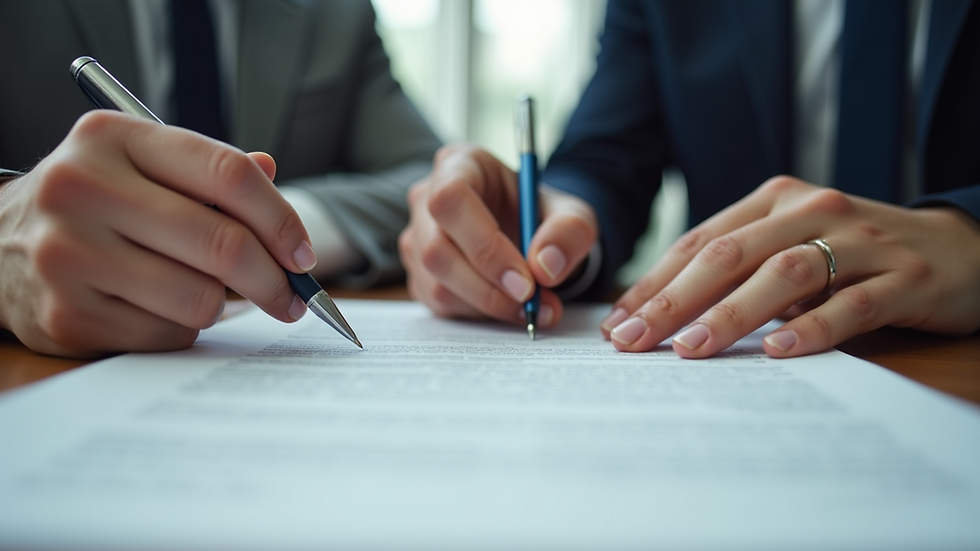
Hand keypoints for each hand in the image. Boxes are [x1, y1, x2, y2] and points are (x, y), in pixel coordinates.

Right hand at [0, 111, 315, 357]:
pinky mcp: (66, 314)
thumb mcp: (141, 164)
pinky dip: (183, 328)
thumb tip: (273, 173)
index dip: (281, 219)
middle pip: (223, 243)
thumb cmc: (96, 203)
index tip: (304, 255)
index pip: (228, 174)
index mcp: (113, 138)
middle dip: (275, 280)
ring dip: (222, 305)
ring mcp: (68, 255)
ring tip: (205, 293)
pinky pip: (169, 333)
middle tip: (293, 299)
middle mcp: (82, 188)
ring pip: (201, 298)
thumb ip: (207, 169)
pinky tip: (158, 309)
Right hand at [399, 144, 597, 326]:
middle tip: (532, 303)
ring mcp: (417, 238)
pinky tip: (508, 307)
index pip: (452, 200)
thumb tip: (546, 267)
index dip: (485, 245)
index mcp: (459, 164)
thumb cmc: (541, 214)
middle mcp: (426, 198)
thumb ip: (569, 231)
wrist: (528, 233)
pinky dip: (478, 314)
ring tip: (531, 308)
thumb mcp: (572, 213)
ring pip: (437, 284)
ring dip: (487, 306)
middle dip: (488, 287)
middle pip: (437, 250)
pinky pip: (439, 304)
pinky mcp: (419, 274)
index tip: (526, 281)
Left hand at [602, 176, 979, 357]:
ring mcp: (861, 241)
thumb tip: (663, 314)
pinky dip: (813, 327)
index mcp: (776, 200)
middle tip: (633, 340)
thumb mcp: (794, 248)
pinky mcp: (905, 276)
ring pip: (784, 273)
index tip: (617, 323)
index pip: (700, 240)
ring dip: (731, 312)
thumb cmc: (857, 254)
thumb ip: (740, 270)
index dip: (655, 281)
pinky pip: (852, 302)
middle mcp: (813, 210)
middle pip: (729, 254)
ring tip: (691, 348)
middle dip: (674, 299)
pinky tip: (777, 350)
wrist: (962, 246)